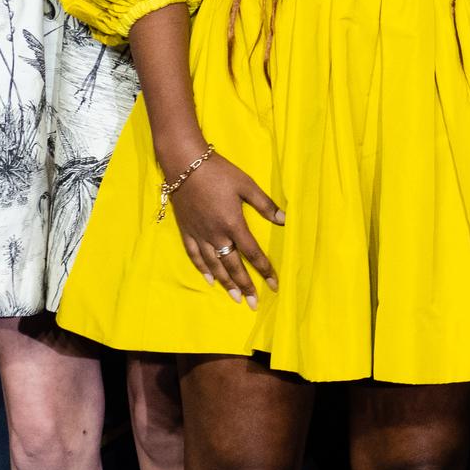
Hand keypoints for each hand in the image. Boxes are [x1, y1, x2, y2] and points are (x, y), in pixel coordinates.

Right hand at [168, 155, 282, 308]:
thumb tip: (284, 219)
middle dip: (245, 285)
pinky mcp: (187, 231)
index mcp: (233, 224)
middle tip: (253, 303)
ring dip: (225, 283)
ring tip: (235, 298)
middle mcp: (216, 234)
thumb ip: (265, 204)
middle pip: (233, 266)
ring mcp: (199, 234)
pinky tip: (210, 281)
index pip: (252, 253)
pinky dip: (203, 270)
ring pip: (214, 265)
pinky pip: (195, 256)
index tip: (273, 285)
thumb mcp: (247, 185)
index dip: (264, 270)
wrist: (184, 165)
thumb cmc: (219, 173)